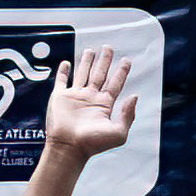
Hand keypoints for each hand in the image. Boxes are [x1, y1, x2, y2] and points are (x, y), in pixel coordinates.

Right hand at [41, 46, 137, 162]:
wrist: (69, 147)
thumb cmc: (93, 143)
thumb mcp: (118, 132)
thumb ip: (128, 115)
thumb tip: (135, 96)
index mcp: (104, 105)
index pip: (115, 83)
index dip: (121, 72)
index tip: (126, 60)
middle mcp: (91, 98)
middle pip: (100, 74)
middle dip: (105, 61)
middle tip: (108, 47)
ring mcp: (75, 97)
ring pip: (82, 73)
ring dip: (86, 62)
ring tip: (90, 50)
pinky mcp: (60, 97)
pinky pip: (61, 81)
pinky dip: (63, 71)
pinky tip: (66, 63)